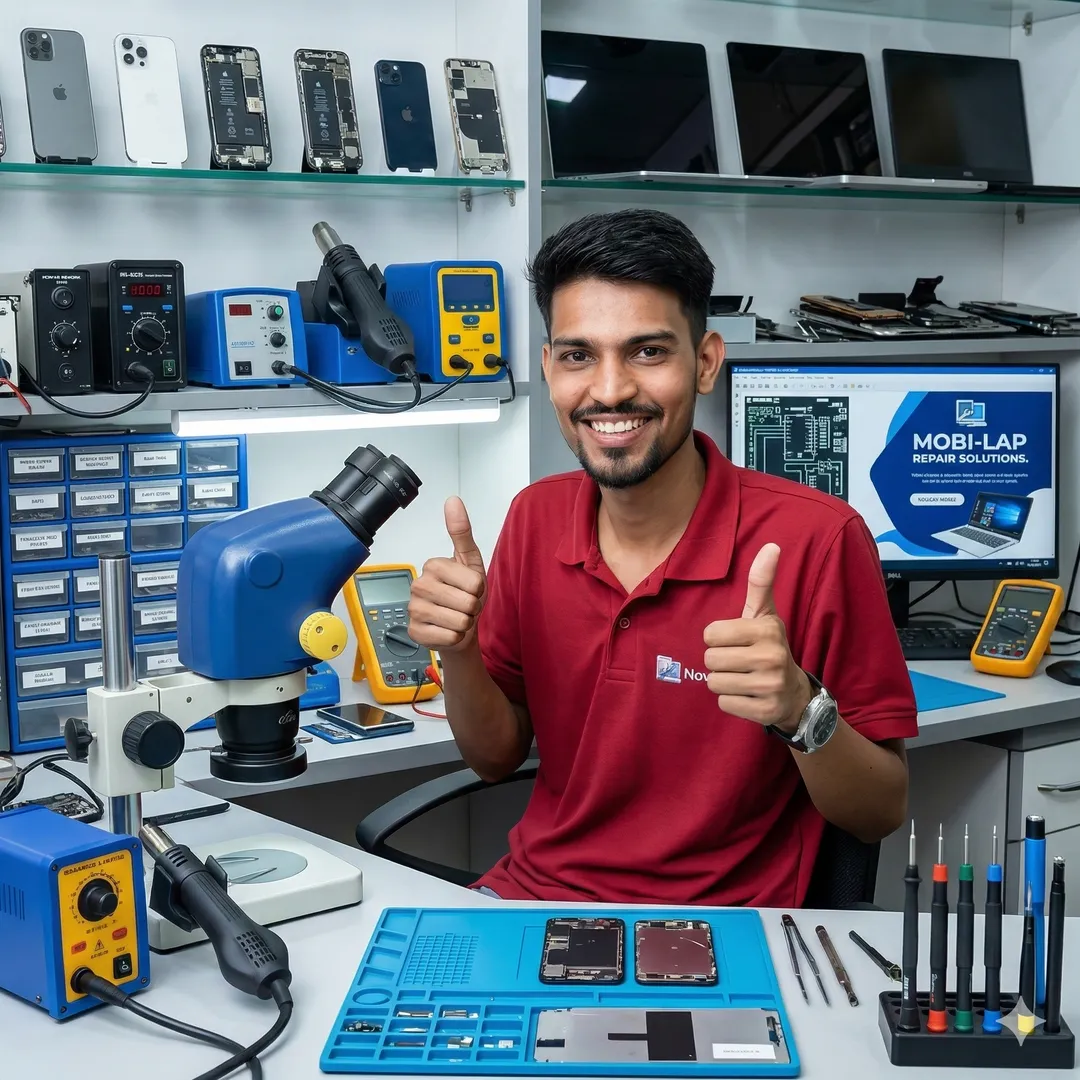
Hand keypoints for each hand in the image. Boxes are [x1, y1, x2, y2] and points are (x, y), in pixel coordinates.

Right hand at [407, 497, 486, 653]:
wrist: (458, 626)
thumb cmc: (465, 594)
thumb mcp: (471, 562)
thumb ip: (462, 532)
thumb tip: (453, 501)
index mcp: (432, 565)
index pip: (474, 583)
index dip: (479, 590)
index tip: (469, 589)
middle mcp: (419, 585)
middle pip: (467, 603)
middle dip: (472, 608)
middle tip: (463, 605)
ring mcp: (414, 609)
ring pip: (459, 621)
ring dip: (464, 623)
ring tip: (456, 616)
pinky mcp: (415, 632)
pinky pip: (449, 637)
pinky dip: (455, 637)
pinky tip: (447, 630)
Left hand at [702, 543, 812, 731]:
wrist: (793, 692)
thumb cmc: (768, 646)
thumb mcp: (765, 614)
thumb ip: (761, 581)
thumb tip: (772, 545)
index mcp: (767, 629)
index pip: (710, 634)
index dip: (717, 638)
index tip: (736, 641)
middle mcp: (772, 656)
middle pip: (710, 659)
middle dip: (720, 662)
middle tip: (740, 662)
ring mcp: (770, 686)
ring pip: (715, 683)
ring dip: (724, 682)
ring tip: (744, 678)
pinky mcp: (765, 711)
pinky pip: (724, 704)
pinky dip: (732, 702)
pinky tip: (749, 695)